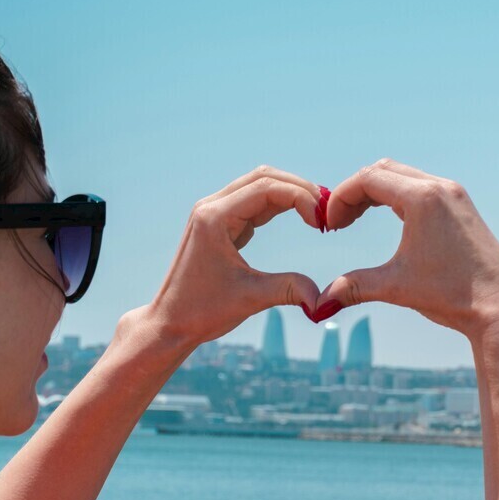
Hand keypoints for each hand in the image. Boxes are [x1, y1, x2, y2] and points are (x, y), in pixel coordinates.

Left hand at [147, 165, 325, 347]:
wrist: (170, 323)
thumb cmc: (202, 312)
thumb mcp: (250, 299)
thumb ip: (288, 290)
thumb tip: (323, 299)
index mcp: (214, 218)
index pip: (267, 188)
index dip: (301, 198)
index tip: (322, 222)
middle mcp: (211, 207)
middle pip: (264, 177)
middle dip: (300, 189)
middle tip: (329, 210)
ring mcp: (213, 213)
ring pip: (259, 185)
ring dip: (290, 194)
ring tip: (319, 213)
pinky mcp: (218, 224)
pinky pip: (252, 202)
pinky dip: (278, 205)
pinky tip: (301, 216)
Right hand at [314, 157, 498, 341]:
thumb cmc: (453, 294)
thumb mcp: (396, 287)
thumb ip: (354, 287)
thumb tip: (318, 305)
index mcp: (423, 199)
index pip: (368, 179)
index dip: (339, 198)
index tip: (328, 226)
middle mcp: (440, 188)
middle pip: (382, 170)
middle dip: (353, 193)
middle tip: (337, 223)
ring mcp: (453, 194)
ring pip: (401, 176)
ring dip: (374, 192)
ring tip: (355, 221)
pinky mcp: (461, 206)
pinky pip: (419, 186)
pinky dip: (395, 196)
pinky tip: (387, 221)